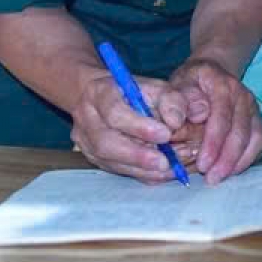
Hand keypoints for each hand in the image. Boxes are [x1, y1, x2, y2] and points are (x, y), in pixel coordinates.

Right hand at [70, 72, 191, 183]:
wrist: (103, 98)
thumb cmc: (134, 92)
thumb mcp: (156, 87)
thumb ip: (171, 101)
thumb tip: (176, 123)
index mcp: (100, 93)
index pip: (114, 112)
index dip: (139, 126)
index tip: (165, 134)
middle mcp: (87, 118)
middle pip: (105, 143)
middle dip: (138, 156)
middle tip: (164, 162)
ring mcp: (85, 141)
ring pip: (109, 161)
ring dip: (142, 169)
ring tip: (169, 169)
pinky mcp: (93, 157)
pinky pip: (115, 170)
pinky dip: (141, 174)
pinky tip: (162, 173)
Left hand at [168, 58, 261, 183]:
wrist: (209, 73)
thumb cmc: (189, 83)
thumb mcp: (175, 85)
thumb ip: (173, 101)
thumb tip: (177, 122)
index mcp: (222, 85)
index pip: (221, 117)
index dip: (213, 143)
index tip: (202, 165)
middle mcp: (243, 95)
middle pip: (240, 131)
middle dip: (227, 159)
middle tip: (211, 179)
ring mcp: (253, 107)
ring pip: (254, 138)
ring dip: (238, 162)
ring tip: (220, 178)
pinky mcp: (257, 118)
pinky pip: (259, 141)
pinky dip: (248, 158)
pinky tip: (232, 171)